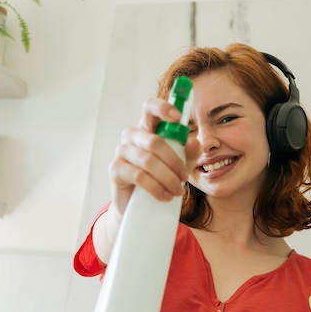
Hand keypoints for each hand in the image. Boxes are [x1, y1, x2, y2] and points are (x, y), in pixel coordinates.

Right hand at [108, 98, 188, 217]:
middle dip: (174, 161)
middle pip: (154, 141)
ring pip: (148, 161)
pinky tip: (165, 196)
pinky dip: (156, 188)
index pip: (150, 107)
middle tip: (184, 177)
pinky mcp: (115, 169)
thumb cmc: (161, 178)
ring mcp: (121, 151)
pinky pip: (139, 176)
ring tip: (177, 191)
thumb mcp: (181, 165)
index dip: (163, 108)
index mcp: (148, 127)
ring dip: (167, 178)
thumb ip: (189, 153)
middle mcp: (132, 135)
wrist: (139, 204)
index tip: (178, 117)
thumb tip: (195, 142)